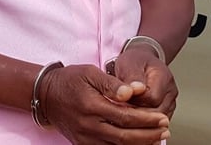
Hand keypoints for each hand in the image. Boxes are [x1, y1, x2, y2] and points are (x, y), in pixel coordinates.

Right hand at [41, 64, 170, 144]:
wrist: (45, 94)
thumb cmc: (69, 80)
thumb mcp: (90, 73)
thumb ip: (112, 84)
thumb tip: (132, 92)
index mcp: (91, 106)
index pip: (125, 117)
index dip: (146, 120)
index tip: (162, 118)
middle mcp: (88, 125)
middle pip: (124, 137)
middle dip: (149, 135)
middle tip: (166, 130)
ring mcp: (84, 137)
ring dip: (140, 144)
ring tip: (157, 138)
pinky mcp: (81, 144)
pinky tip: (137, 143)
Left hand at [113, 46, 178, 118]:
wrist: (141, 62)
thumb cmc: (134, 62)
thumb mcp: (129, 63)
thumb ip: (131, 78)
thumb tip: (133, 90)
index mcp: (164, 77)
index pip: (151, 98)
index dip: (134, 101)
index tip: (120, 98)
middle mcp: (170, 92)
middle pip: (155, 113)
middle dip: (135, 112)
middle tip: (119, 107)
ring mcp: (170, 103)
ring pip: (156, 122)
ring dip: (139, 120)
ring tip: (124, 111)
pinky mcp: (166, 111)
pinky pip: (156, 124)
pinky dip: (142, 123)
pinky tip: (130, 117)